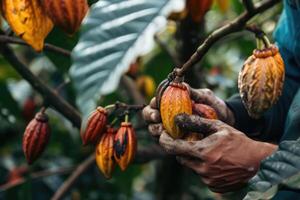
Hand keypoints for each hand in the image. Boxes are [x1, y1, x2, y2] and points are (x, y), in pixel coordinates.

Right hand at [142, 86, 234, 136]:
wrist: (227, 122)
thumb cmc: (215, 106)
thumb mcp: (205, 97)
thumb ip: (193, 92)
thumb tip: (181, 85)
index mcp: (172, 102)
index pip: (156, 102)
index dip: (152, 104)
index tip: (156, 106)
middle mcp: (168, 115)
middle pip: (150, 115)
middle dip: (150, 116)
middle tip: (157, 118)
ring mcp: (171, 128)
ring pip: (154, 129)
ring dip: (155, 129)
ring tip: (162, 130)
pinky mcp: (176, 140)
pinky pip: (165, 141)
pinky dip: (164, 140)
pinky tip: (170, 140)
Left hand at [159, 114, 276, 192]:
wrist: (259, 163)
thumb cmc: (238, 142)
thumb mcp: (219, 127)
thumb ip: (196, 122)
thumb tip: (178, 118)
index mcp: (202, 152)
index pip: (173, 147)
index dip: (164, 141)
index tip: (163, 135)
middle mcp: (202, 168)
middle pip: (181, 158)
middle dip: (183, 149)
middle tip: (192, 142)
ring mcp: (207, 179)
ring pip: (191, 167)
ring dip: (195, 159)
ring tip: (210, 152)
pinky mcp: (213, 186)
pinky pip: (201, 175)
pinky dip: (204, 168)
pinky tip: (216, 162)